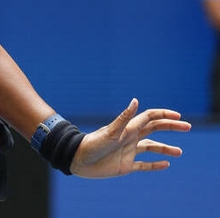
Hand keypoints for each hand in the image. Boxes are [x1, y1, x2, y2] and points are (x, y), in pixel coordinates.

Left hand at [69, 98, 190, 177]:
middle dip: (171, 127)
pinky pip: (143, 165)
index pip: (149, 118)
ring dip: (165, 148)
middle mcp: (130, 138)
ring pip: (151, 147)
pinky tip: (165, 164)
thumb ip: (124, 117)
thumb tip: (136, 101)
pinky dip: (155, 165)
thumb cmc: (92, 144)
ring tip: (179, 152)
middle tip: (187, 127)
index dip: (164, 115)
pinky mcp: (125, 165)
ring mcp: (128, 151)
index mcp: (128, 129)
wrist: (78, 160)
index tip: (178, 116)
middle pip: (154, 130)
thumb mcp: (110, 131)